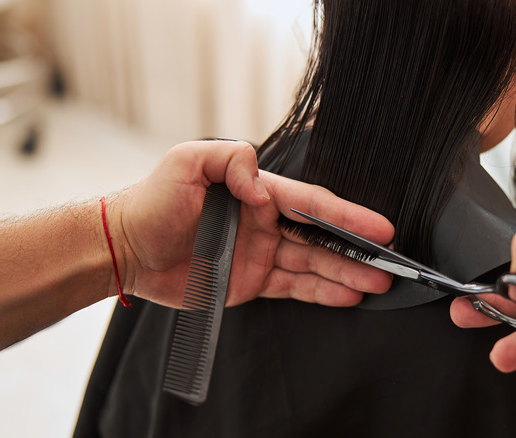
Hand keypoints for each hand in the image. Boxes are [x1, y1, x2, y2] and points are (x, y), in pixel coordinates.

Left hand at [109, 139, 393, 307]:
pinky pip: (295, 287)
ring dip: (348, 273)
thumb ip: (230, 161)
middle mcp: (267, 222)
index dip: (349, 217)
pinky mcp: (253, 282)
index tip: (381, 228)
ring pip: (315, 264)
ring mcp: (263, 253)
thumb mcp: (186, 164)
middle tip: (390, 263)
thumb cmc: (151, 202)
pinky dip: (322, 292)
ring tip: (379, 284)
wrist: (124, 249)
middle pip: (322, 237)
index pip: (313, 204)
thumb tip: (263, 186)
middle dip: (358, 250)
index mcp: (259, 193)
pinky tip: (348, 295)